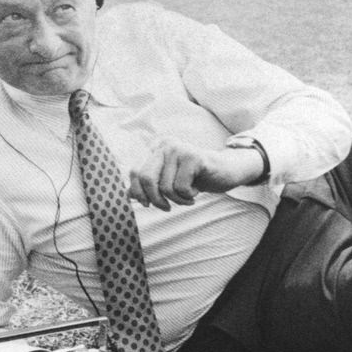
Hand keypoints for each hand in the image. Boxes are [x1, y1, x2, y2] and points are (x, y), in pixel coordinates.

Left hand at [127, 137, 261, 210]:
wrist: (226, 170)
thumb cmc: (194, 177)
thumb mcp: (169, 180)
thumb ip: (148, 184)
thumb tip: (126, 195)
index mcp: (156, 148)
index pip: (134, 172)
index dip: (138, 192)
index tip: (148, 204)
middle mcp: (165, 144)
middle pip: (145, 178)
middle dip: (155, 199)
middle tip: (167, 207)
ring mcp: (179, 149)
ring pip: (165, 187)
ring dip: (177, 200)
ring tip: (187, 197)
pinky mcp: (194, 157)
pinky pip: (181, 187)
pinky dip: (188, 196)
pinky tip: (196, 191)